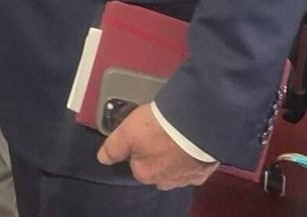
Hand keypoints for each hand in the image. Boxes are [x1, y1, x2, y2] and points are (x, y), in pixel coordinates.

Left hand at [97, 104, 218, 189]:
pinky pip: (193, 167)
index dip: (136, 148)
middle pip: (156, 169)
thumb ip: (113, 148)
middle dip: (156, 156)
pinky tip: (190, 145)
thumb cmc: (159, 128)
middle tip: (159, 134)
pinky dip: (190, 159)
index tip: (141, 134)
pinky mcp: (203, 171)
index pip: (136, 164)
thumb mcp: (126, 132)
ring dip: (173, 159)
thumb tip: (103, 159)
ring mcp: (185, 178)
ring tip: (174, 138)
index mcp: (145, 173)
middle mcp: (165, 181)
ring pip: (174, 170)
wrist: (195, 126)